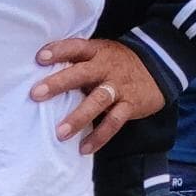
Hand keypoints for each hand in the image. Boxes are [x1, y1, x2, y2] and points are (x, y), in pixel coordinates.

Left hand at [28, 37, 167, 153]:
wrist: (159, 66)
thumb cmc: (115, 63)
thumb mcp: (99, 54)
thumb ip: (77, 62)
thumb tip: (40, 75)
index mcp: (97, 52)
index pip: (76, 47)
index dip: (59, 50)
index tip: (39, 58)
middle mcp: (107, 67)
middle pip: (82, 74)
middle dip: (59, 83)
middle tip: (36, 94)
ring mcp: (119, 86)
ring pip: (98, 100)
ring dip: (78, 117)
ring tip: (60, 133)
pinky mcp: (130, 104)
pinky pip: (114, 122)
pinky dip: (99, 136)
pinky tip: (83, 148)